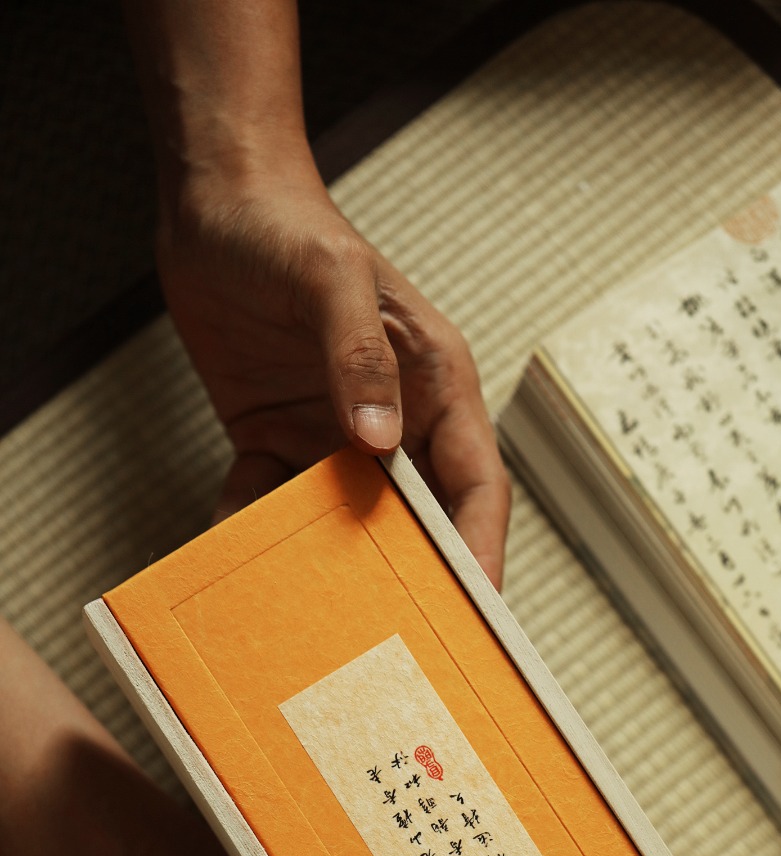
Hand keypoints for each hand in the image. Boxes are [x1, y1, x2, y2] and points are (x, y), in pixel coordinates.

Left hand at [159, 163, 510, 585]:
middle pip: (420, 520)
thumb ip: (360, 360)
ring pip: (347, 526)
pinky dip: (257, 533)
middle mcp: (395, 422)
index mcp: (435, 385)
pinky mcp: (278, 442)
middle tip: (407, 643)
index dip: (481, 549)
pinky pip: (273, 505)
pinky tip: (237, 564)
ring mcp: (335, 438)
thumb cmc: (290, 226)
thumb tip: (382, 445)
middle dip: (417, 580)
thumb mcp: (332, 280)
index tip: (479, 609)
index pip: (476, 484)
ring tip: (322, 625)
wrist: (214, 202)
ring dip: (334, 569)